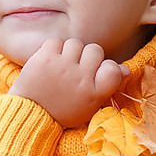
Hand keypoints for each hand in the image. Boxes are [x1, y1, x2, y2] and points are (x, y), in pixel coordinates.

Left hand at [8, 38, 128, 127]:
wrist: (30, 114)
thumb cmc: (62, 111)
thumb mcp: (89, 105)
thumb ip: (107, 86)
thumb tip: (126, 69)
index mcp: (94, 92)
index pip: (113, 68)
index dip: (107, 66)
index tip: (96, 73)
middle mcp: (81, 78)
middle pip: (95, 50)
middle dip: (86, 57)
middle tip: (75, 69)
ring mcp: (63, 66)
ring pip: (76, 43)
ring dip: (69, 51)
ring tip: (61, 65)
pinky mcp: (45, 58)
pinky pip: (56, 41)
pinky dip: (53, 48)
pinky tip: (50, 61)